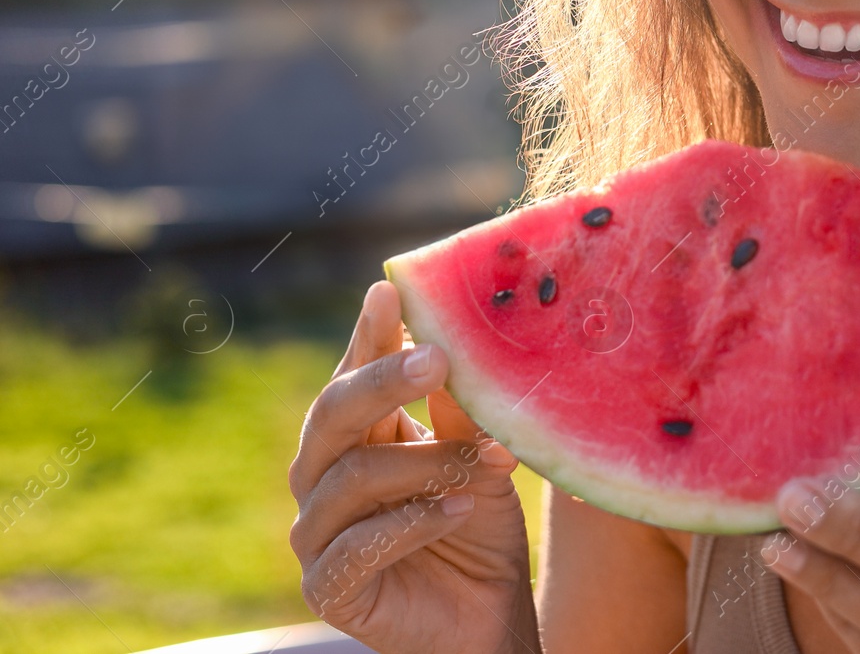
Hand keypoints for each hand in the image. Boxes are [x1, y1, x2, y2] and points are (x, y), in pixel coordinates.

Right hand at [288, 281, 539, 653]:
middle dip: (386, 381)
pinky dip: (412, 522)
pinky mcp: (329, 587)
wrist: (489, 619)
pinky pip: (358, 546)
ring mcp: (319, 534)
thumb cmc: (478, 529)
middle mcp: (325, 478)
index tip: (389, 291)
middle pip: (334, 415)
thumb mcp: (478, 460)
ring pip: (353, 479)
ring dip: (426, 464)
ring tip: (485, 463)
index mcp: (357, 437)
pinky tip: (458, 510)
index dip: (370, 335)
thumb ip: (459, 413)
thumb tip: (456, 343)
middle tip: (438, 358)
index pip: (355, 375)